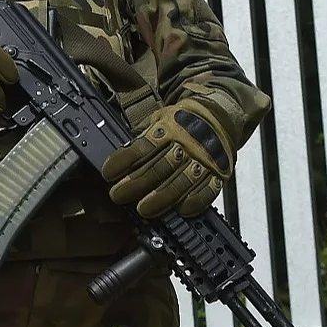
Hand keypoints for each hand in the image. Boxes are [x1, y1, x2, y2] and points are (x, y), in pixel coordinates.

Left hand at [104, 102, 234, 217]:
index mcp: (168, 128)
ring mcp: (204, 159)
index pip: (143, 147)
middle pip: (160, 167)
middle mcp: (187, 144)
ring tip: (143, 209)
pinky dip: (196, 201)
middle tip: (117, 195)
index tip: (108, 173)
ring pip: (182, 181)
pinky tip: (182, 210)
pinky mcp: (219, 172)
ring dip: (162, 197)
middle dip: (137, 183)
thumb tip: (117, 146)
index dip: (124, 160)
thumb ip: (141, 134)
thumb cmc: (181, 123)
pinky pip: (210, 189)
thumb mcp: (158, 118)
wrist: (219, 115)